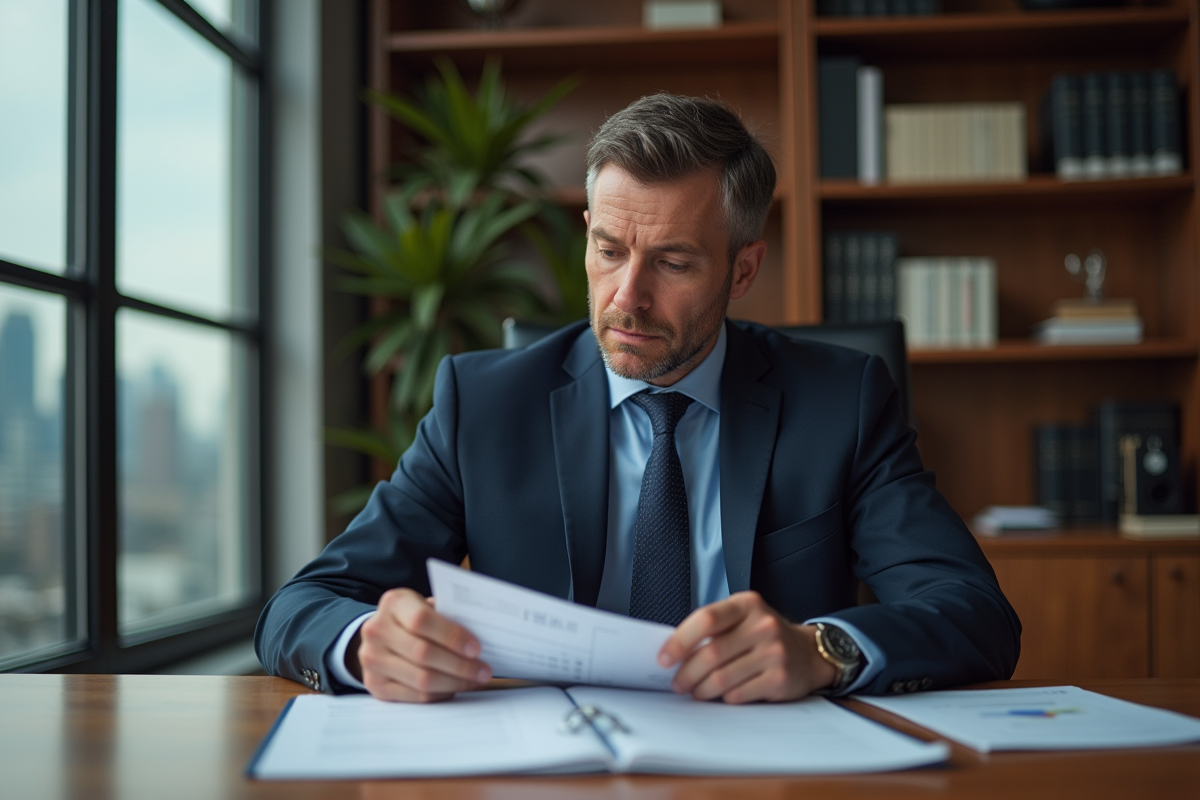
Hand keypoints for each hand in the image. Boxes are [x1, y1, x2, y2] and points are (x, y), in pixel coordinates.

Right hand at [348, 588, 491, 702]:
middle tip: (484, 671)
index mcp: (394, 603)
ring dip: (454, 682)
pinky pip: (415, 696)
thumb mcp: (426, 605)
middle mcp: (377, 630)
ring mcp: (372, 659)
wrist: (380, 634)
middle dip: (460, 665)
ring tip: (473, 680)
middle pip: (423, 653)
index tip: (476, 648)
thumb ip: (447, 615)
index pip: (422, 620)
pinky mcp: (375, 685)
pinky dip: (440, 694)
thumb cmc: (412, 618)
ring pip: (421, 679)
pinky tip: (454, 688)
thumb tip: (481, 634)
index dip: (451, 636)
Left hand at [658, 591, 836, 703]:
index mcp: (747, 604)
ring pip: (722, 678)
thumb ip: (714, 628)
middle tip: (677, 683)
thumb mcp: (743, 619)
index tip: (664, 658)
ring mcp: (774, 651)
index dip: (680, 640)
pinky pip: (739, 694)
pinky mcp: (780, 678)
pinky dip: (724, 698)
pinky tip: (721, 695)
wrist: (807, 653)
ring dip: (701, 690)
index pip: (706, 619)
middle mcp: (762, 625)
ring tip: (695, 692)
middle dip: (687, 673)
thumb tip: (674, 653)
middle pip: (711, 653)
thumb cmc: (764, 636)